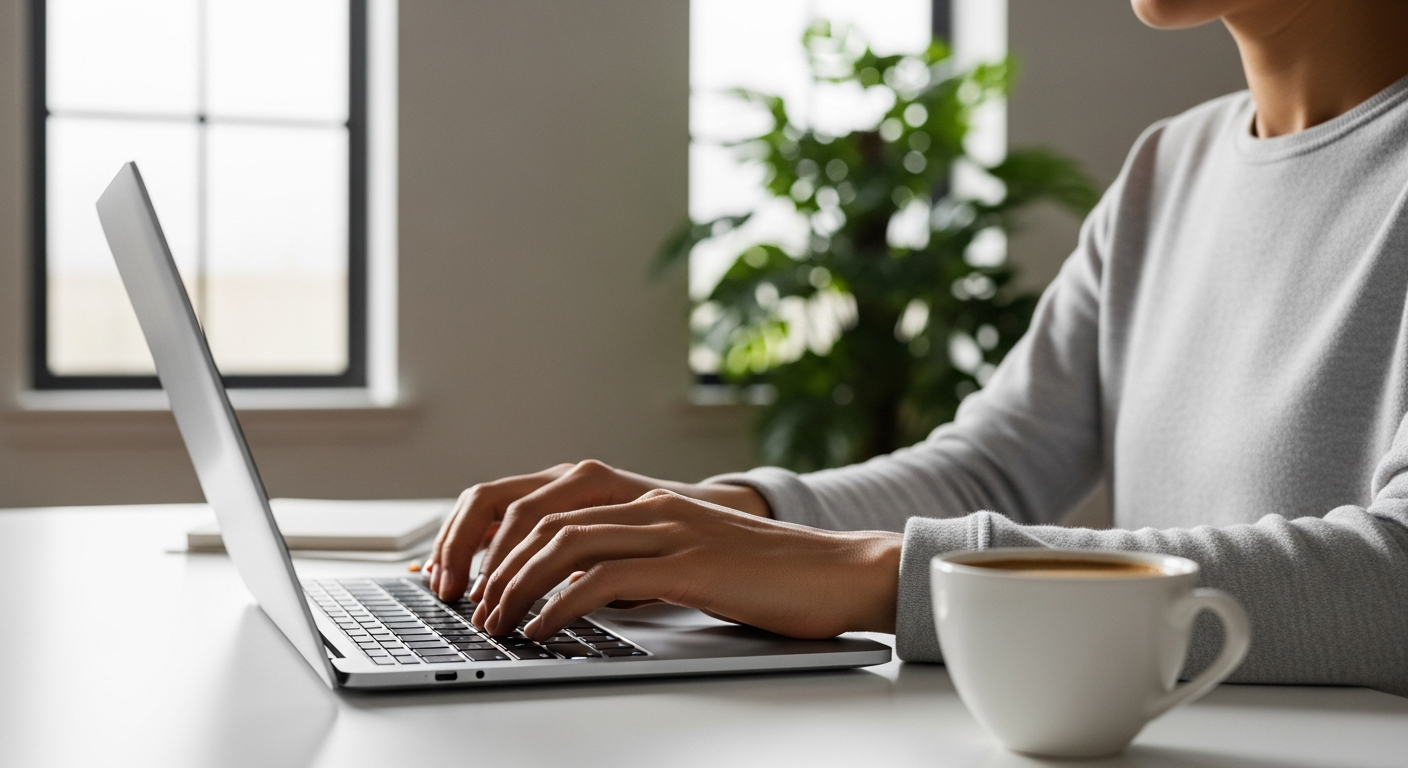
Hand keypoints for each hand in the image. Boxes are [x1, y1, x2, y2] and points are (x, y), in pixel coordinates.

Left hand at [424, 460, 769, 601]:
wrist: (834, 570)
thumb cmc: (758, 573)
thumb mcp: (676, 557)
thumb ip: (624, 562)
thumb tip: (562, 590)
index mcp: (635, 496)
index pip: (532, 500)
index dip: (484, 536)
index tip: (459, 578)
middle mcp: (643, 501)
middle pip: (535, 515)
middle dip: (487, 563)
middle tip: (466, 608)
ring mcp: (666, 526)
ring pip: (562, 542)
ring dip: (515, 586)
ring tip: (495, 624)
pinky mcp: (688, 561)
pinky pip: (605, 577)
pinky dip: (561, 604)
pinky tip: (543, 629)